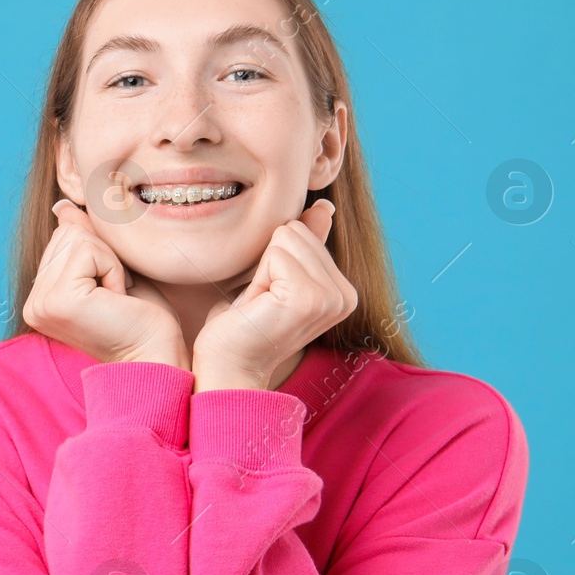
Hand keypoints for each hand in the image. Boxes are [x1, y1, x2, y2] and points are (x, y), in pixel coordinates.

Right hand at [22, 199, 189, 366]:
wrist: (156, 357)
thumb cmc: (141, 319)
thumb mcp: (109, 270)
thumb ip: (82, 239)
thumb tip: (63, 206)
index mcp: (40, 299)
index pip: (64, 237)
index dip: (100, 255)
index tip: (112, 294)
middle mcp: (33, 303)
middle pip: (69, 232)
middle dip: (104, 256)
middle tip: (116, 297)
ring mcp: (41, 303)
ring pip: (79, 237)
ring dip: (110, 263)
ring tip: (116, 299)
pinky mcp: (58, 301)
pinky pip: (89, 250)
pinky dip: (113, 270)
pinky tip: (117, 300)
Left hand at [192, 198, 357, 387]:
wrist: (228, 368)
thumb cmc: (243, 326)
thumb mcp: (275, 278)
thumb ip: (303, 245)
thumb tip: (324, 207)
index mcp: (343, 291)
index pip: (304, 233)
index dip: (273, 262)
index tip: (270, 298)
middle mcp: (346, 296)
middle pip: (296, 231)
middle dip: (268, 264)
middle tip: (263, 303)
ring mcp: (330, 298)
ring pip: (286, 238)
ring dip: (262, 271)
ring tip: (262, 305)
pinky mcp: (308, 298)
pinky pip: (275, 254)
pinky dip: (257, 278)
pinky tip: (259, 307)